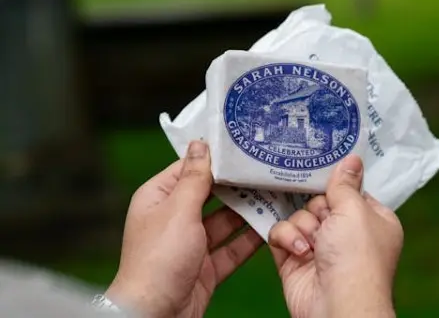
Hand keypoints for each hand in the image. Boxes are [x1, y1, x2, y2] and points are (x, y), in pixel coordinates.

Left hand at [106, 141, 262, 316]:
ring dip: (249, 211)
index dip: (216, 158)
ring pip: (226, 221)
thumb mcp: (179, 210)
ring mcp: (191, 244)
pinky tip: (272, 227)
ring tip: (276, 195)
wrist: (155, 316)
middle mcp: (174, 218)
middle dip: (238, 186)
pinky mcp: (206, 267)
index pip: (190, 169)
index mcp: (159, 198)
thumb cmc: (159, 259)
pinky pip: (232, 248)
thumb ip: (195, 178)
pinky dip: (250, 239)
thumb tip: (200, 144)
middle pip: (212, 195)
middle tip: (267, 171)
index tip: (243, 147)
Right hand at [269, 155, 402, 317]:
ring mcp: (319, 246)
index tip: (326, 175)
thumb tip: (352, 157)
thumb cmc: (356, 256)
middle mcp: (346, 233)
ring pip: (298, 215)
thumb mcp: (355, 209)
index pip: (351, 192)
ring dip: (303, 226)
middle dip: (318, 209)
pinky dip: (288, 239)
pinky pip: (281, 232)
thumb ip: (345, 183)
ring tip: (312, 244)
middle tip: (325, 221)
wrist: (337, 305)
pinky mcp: (294, 258)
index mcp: (372, 220)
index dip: (339, 187)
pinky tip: (300, 252)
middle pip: (320, 201)